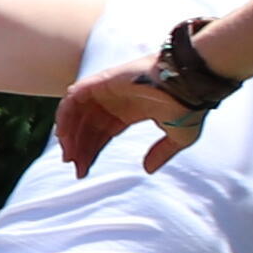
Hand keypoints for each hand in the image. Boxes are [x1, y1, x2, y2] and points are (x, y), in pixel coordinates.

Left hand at [56, 63, 196, 174]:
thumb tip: (147, 170)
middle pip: (87, 127)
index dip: (91, 152)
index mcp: (129, 111)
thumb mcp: (178, 137)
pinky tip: (63, 135)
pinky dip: (64, 116)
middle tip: (76, 169)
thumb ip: (161, 153)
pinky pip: (73, 98)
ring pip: (76, 113)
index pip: (101, 133)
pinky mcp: (101, 81)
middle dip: (78, 149)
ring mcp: (106, 90)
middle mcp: (115, 101)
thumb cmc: (188, 106)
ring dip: (68, 134)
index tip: (83, 171)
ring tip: (69, 157)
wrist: (190, 85)